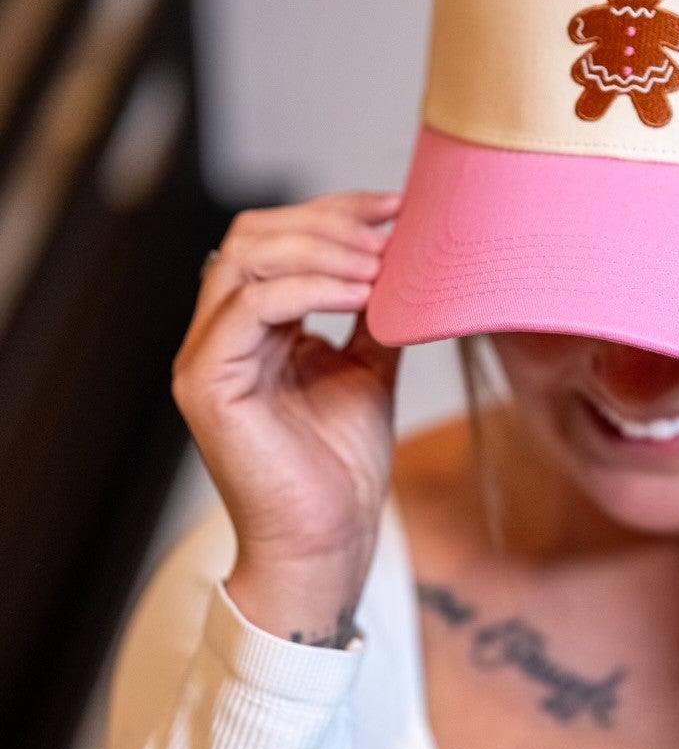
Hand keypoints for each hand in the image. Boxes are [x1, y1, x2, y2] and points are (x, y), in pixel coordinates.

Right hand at [171, 191, 404, 627]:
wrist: (328, 541)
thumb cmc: (342, 467)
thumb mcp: (368, 366)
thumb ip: (372, 311)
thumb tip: (404, 254)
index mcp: (252, 325)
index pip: (276, 236)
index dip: (335, 211)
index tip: (397, 208)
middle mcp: (219, 333)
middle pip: (254, 233)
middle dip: (328, 221)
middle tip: (390, 233)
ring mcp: (205, 356)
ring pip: (246, 257)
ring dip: (323, 250)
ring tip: (381, 264)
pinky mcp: (206, 382)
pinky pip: (251, 306)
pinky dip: (310, 288)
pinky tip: (362, 294)